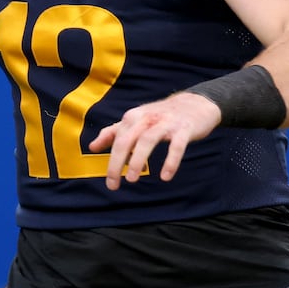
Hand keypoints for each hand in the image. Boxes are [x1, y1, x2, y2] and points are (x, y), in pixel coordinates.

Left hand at [88, 91, 222, 190]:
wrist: (196, 103)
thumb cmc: (161, 116)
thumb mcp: (136, 120)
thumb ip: (114, 132)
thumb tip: (92, 147)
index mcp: (133, 117)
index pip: (117, 140)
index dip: (111, 161)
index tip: (110, 181)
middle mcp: (147, 118)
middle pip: (128, 140)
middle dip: (117, 162)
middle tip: (113, 184)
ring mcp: (166, 122)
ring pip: (148, 140)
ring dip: (138, 160)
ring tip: (133, 179)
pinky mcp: (184, 129)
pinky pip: (176, 146)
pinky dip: (170, 161)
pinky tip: (165, 177)